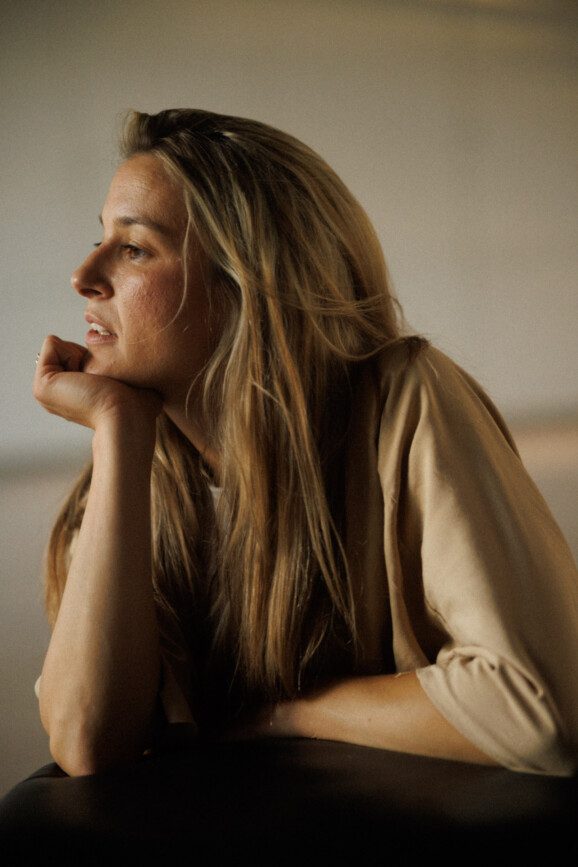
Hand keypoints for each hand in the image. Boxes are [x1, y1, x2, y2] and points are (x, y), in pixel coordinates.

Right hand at [33, 335, 161, 430]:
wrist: (127, 418)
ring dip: (81, 355)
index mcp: (73, 394)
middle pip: (68, 347)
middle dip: (87, 355)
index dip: (98, 357)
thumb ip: (125, 368)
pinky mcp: (42, 385)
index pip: (80, 353)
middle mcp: (56, 394)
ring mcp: (45, 391)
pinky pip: (52, 343)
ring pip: (59, 345)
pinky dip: (71, 352)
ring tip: (94, 381)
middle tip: (101, 381)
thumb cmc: (138, 405)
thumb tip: (137, 358)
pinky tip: (84, 378)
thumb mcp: (133, 381)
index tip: (108, 381)